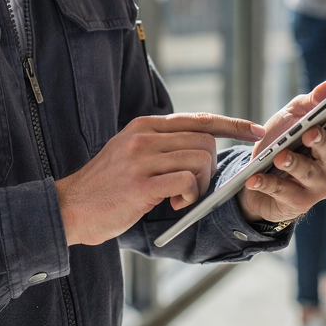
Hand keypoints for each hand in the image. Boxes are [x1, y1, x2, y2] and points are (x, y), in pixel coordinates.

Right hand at [55, 113, 263, 245]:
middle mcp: (144, 136)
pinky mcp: (141, 184)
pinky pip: (186, 181)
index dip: (232, 124)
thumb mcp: (130, 153)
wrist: (70, 208)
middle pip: (204, 141)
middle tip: (193, 190)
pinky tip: (173, 205)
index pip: (198, 118)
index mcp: (144, 125)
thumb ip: (160, 145)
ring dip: (199, 185)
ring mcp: (141, 158)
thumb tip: (201, 147)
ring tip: (180, 199)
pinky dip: (188, 195)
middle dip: (209, 169)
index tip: (255, 131)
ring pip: (199, 160)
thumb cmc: (106, 187)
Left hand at [237, 76, 325, 224]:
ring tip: (280, 156)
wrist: (261, 175)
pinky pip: (282, 192)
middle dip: (321, 141)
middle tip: (309, 132)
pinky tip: (253, 179)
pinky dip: (266, 184)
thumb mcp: (295, 115)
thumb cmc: (285, 140)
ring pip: (308, 173)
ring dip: (293, 164)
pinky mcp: (298, 202)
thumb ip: (315, 99)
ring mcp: (318, 186)